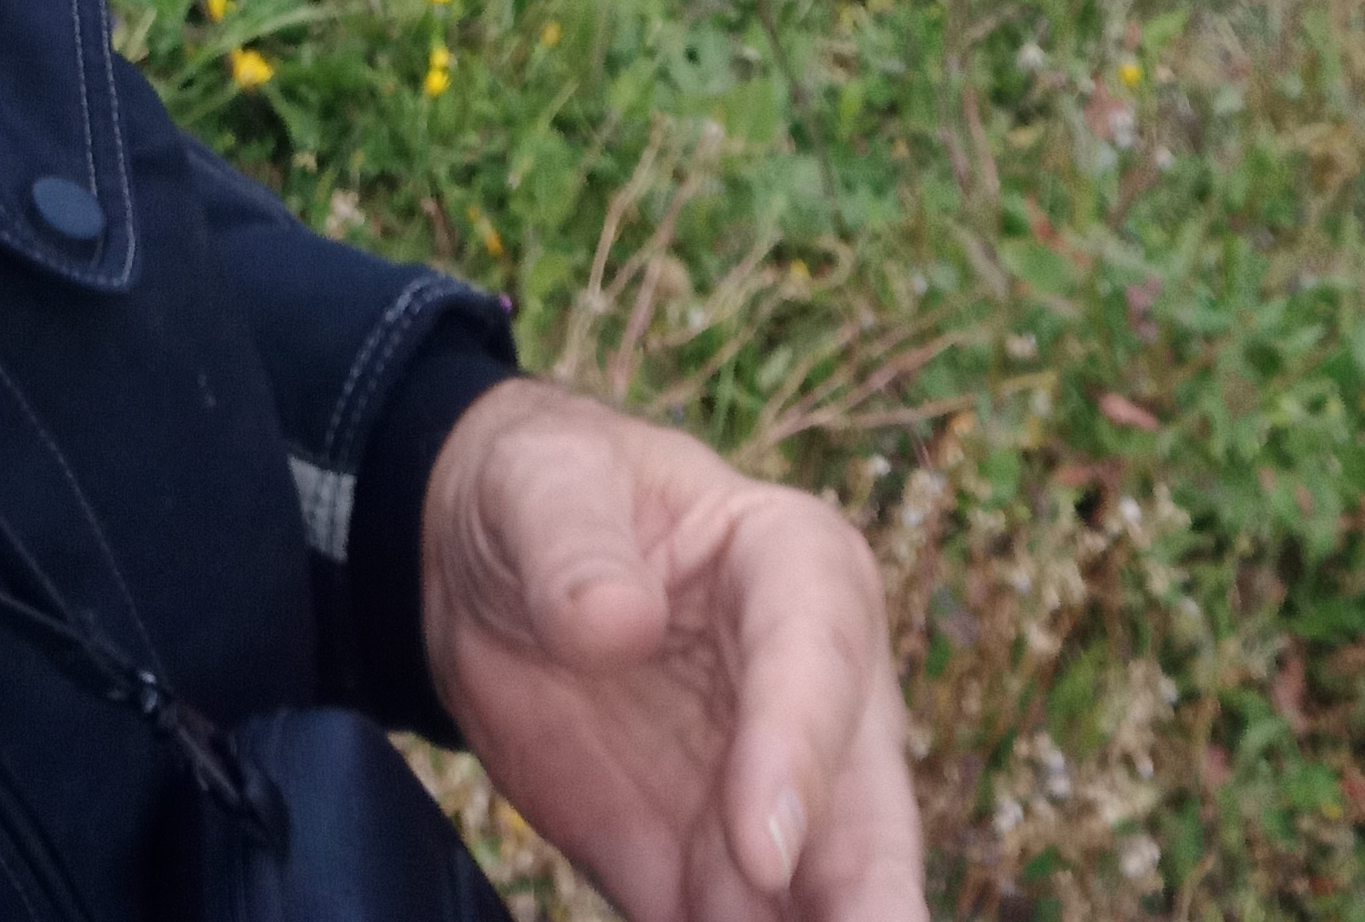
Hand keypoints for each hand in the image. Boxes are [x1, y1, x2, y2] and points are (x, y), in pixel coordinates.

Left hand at [420, 380, 924, 921]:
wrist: (493, 572)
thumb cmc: (546, 493)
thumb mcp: (540, 484)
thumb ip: (574, 545)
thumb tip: (616, 621)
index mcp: (799, 568)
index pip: (820, 661)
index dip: (799, 754)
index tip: (763, 851)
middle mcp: (814, 702)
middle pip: (866, 820)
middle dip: (871, 906)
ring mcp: (765, 804)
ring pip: (816, 905)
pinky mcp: (700, 877)